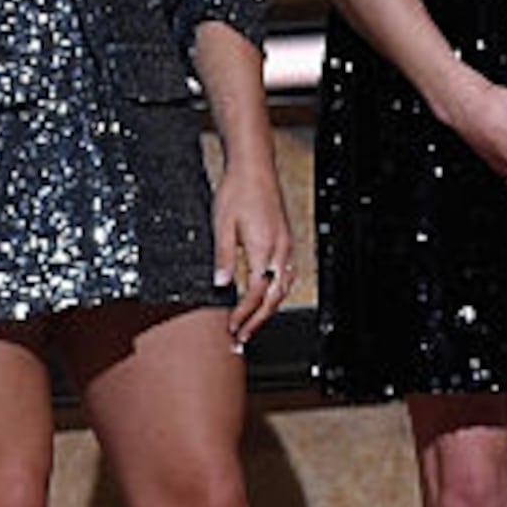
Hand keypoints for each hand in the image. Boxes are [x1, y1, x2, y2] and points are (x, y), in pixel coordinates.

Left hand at [211, 158, 293, 348]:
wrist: (255, 168)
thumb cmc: (237, 192)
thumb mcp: (222, 225)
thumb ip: (223, 257)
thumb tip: (220, 285)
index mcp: (263, 246)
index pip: (256, 291)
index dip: (243, 313)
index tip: (230, 328)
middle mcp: (279, 248)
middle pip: (275, 295)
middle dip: (258, 320)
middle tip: (241, 338)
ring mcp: (285, 244)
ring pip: (283, 287)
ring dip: (268, 309)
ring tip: (251, 325)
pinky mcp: (284, 240)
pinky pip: (285, 274)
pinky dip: (275, 293)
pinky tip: (265, 298)